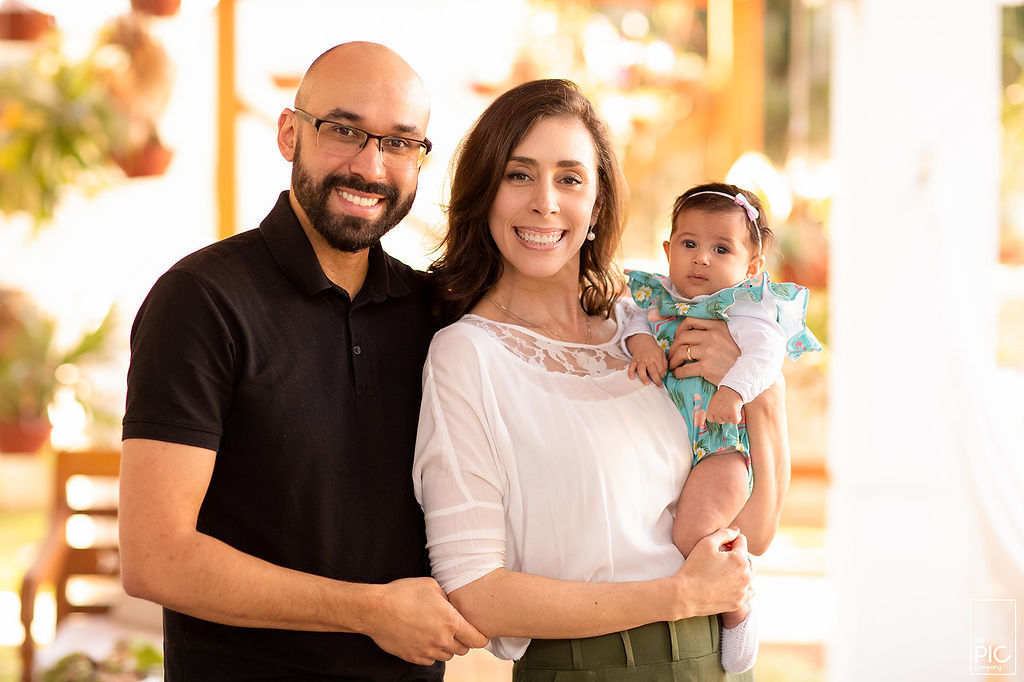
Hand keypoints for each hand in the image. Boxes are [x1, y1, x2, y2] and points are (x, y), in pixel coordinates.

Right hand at [366, 577, 487, 664]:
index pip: (476, 639)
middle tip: (455, 630)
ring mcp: (427, 651)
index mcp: (450, 622)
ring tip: (437, 632)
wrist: (376, 609)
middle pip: (463, 650)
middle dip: (462, 641)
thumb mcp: (431, 586)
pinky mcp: (413, 657)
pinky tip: (424, 639)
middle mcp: (441, 640)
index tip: (480, 635)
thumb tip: (454, 605)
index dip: (481, 637)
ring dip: (446, 647)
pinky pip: (430, 660)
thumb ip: (448, 598)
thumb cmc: (403, 593)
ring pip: (447, 656)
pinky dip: (431, 652)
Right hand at [626, 335, 667, 385]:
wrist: (643, 342)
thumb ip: (664, 364)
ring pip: (642, 369)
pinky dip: (630, 372)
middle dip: (656, 379)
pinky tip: (632, 377)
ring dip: (644, 377)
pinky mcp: (634, 361)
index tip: (662, 380)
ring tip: (646, 384)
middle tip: (659, 385)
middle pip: (653, 370)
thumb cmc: (653, 350)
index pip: (661, 369)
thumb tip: (664, 374)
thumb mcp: (662, 354)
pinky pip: (631, 366)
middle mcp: (649, 359)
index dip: (662, 376)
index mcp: (657, 357)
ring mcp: (641, 360)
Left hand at [669, 318, 738, 385]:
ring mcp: (709, 351)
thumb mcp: (730, 336)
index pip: (691, 320)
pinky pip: (684, 369)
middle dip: (673, 346)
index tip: (678, 336)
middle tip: (672, 353)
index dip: (680, 328)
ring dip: (673, 359)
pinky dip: (678, 372)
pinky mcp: (706, 367)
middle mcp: (713, 336)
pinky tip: (678, 374)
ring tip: (673, 364)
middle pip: (682, 337)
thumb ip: (714, 331)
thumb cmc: (737, 356)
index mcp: (718, 326)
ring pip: (680, 352)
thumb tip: (692, 331)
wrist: (749, 375)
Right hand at [670, 528, 752, 619]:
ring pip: (749, 574)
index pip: (741, 541)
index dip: (729, 540)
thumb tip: (736, 530)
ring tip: (723, 569)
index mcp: (740, 559)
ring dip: (740, 569)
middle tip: (719, 557)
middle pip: (746, 558)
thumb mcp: (706, 543)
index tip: (719, 545)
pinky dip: (743, 585)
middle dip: (736, 554)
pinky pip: (749, 590)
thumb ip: (724, 533)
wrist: (685, 595)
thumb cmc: (694, 567)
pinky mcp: (739, 602)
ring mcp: (744, 591)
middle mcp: (746, 575)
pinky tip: (731, 582)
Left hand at [706, 387, 742, 423]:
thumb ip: (714, 410)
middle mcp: (716, 413)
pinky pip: (736, 421)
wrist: (733, 388)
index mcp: (710, 409)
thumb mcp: (714, 401)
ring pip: (728, 421)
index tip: (719, 410)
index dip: (716, 416)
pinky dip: (738, 417)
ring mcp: (725, 414)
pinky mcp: (733, 414)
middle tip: (727, 406)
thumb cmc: (725, 394)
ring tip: (732, 406)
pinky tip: (737, 410)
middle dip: (724, 416)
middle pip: (720, 421)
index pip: (711, 419)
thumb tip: (716, 420)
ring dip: (731, 415)